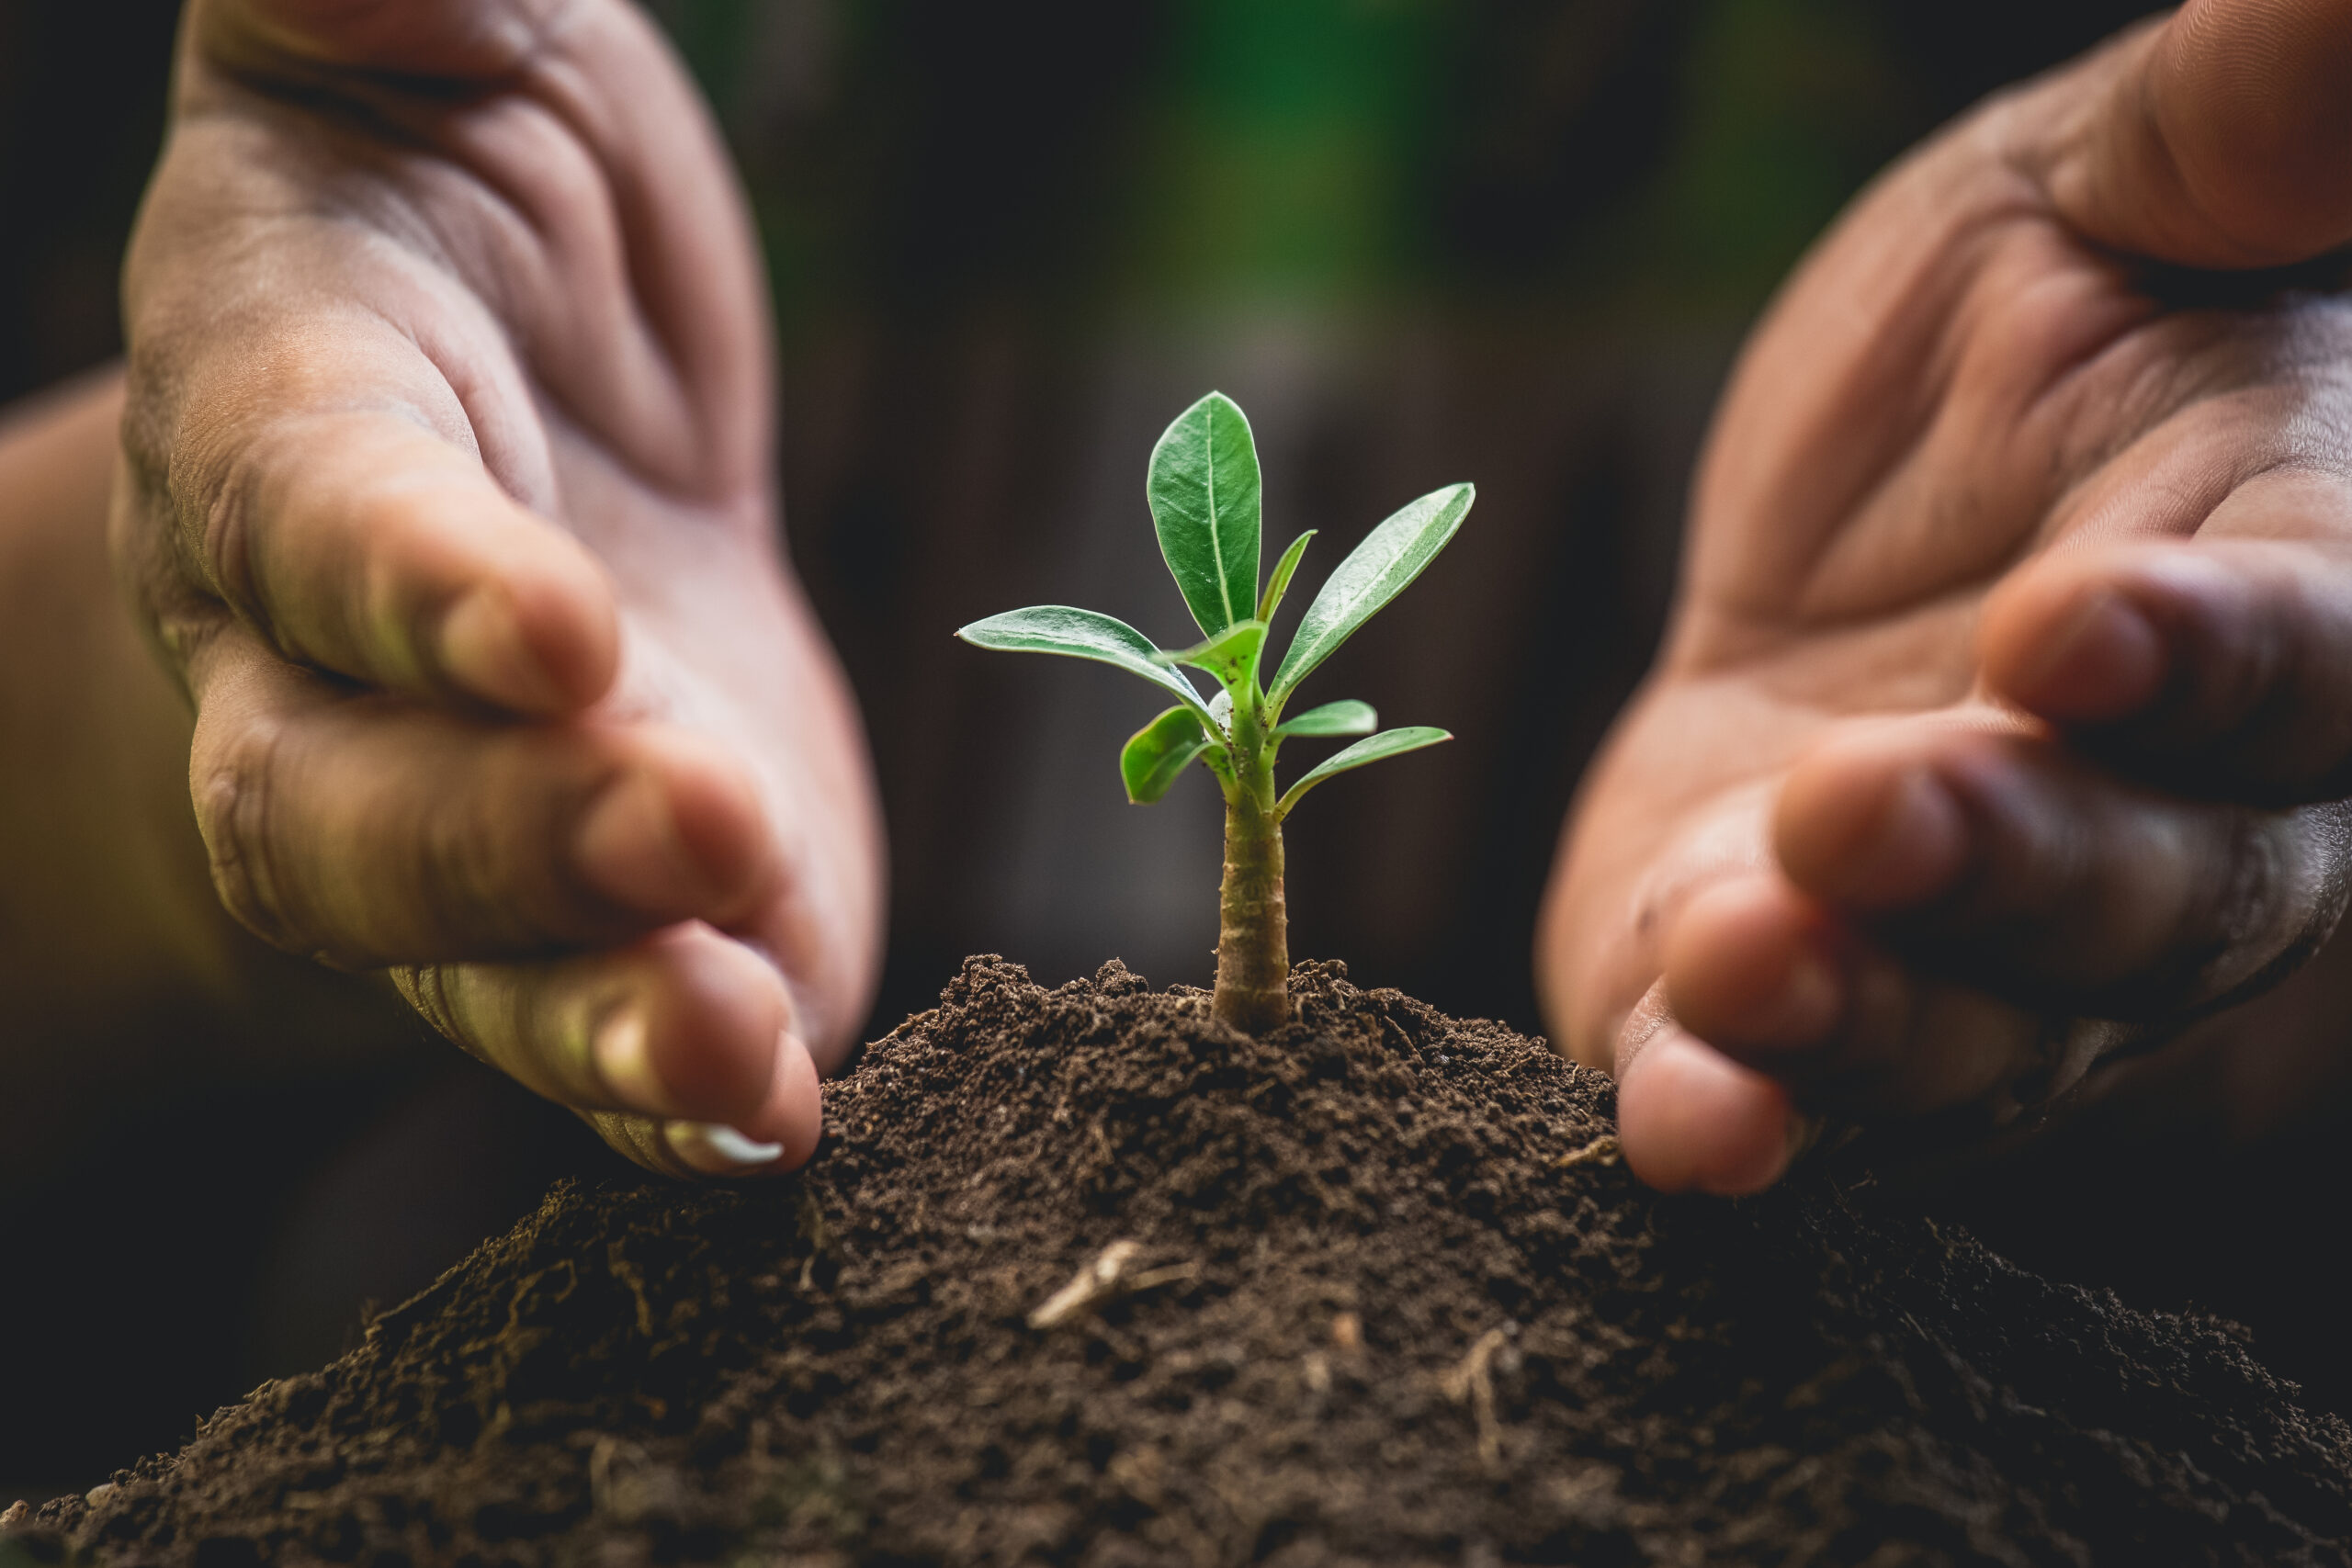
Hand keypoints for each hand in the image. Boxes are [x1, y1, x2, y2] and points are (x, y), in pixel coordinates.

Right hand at [114, 0, 884, 1175]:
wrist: (531, 440)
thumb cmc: (486, 225)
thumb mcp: (459, 64)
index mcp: (289, 407)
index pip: (312, 504)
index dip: (414, 578)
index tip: (554, 628)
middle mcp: (326, 657)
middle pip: (351, 796)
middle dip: (510, 834)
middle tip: (702, 824)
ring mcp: (456, 816)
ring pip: (471, 957)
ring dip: (599, 1011)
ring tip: (734, 1047)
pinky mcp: (593, 914)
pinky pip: (603, 1028)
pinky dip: (676, 1088)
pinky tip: (771, 1117)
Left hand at [1538, 0, 2351, 1192]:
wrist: (1853, 518)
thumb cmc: (2026, 335)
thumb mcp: (2115, 194)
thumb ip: (2257, 124)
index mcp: (2276, 603)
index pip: (2296, 659)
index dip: (2209, 660)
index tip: (2081, 622)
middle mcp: (2165, 820)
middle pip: (2140, 895)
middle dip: (2008, 862)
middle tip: (1870, 799)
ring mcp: (1973, 942)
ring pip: (1964, 1030)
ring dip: (1858, 1017)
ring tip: (1746, 962)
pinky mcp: (1792, 992)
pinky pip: (1779, 1090)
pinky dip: (1727, 1115)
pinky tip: (1678, 1125)